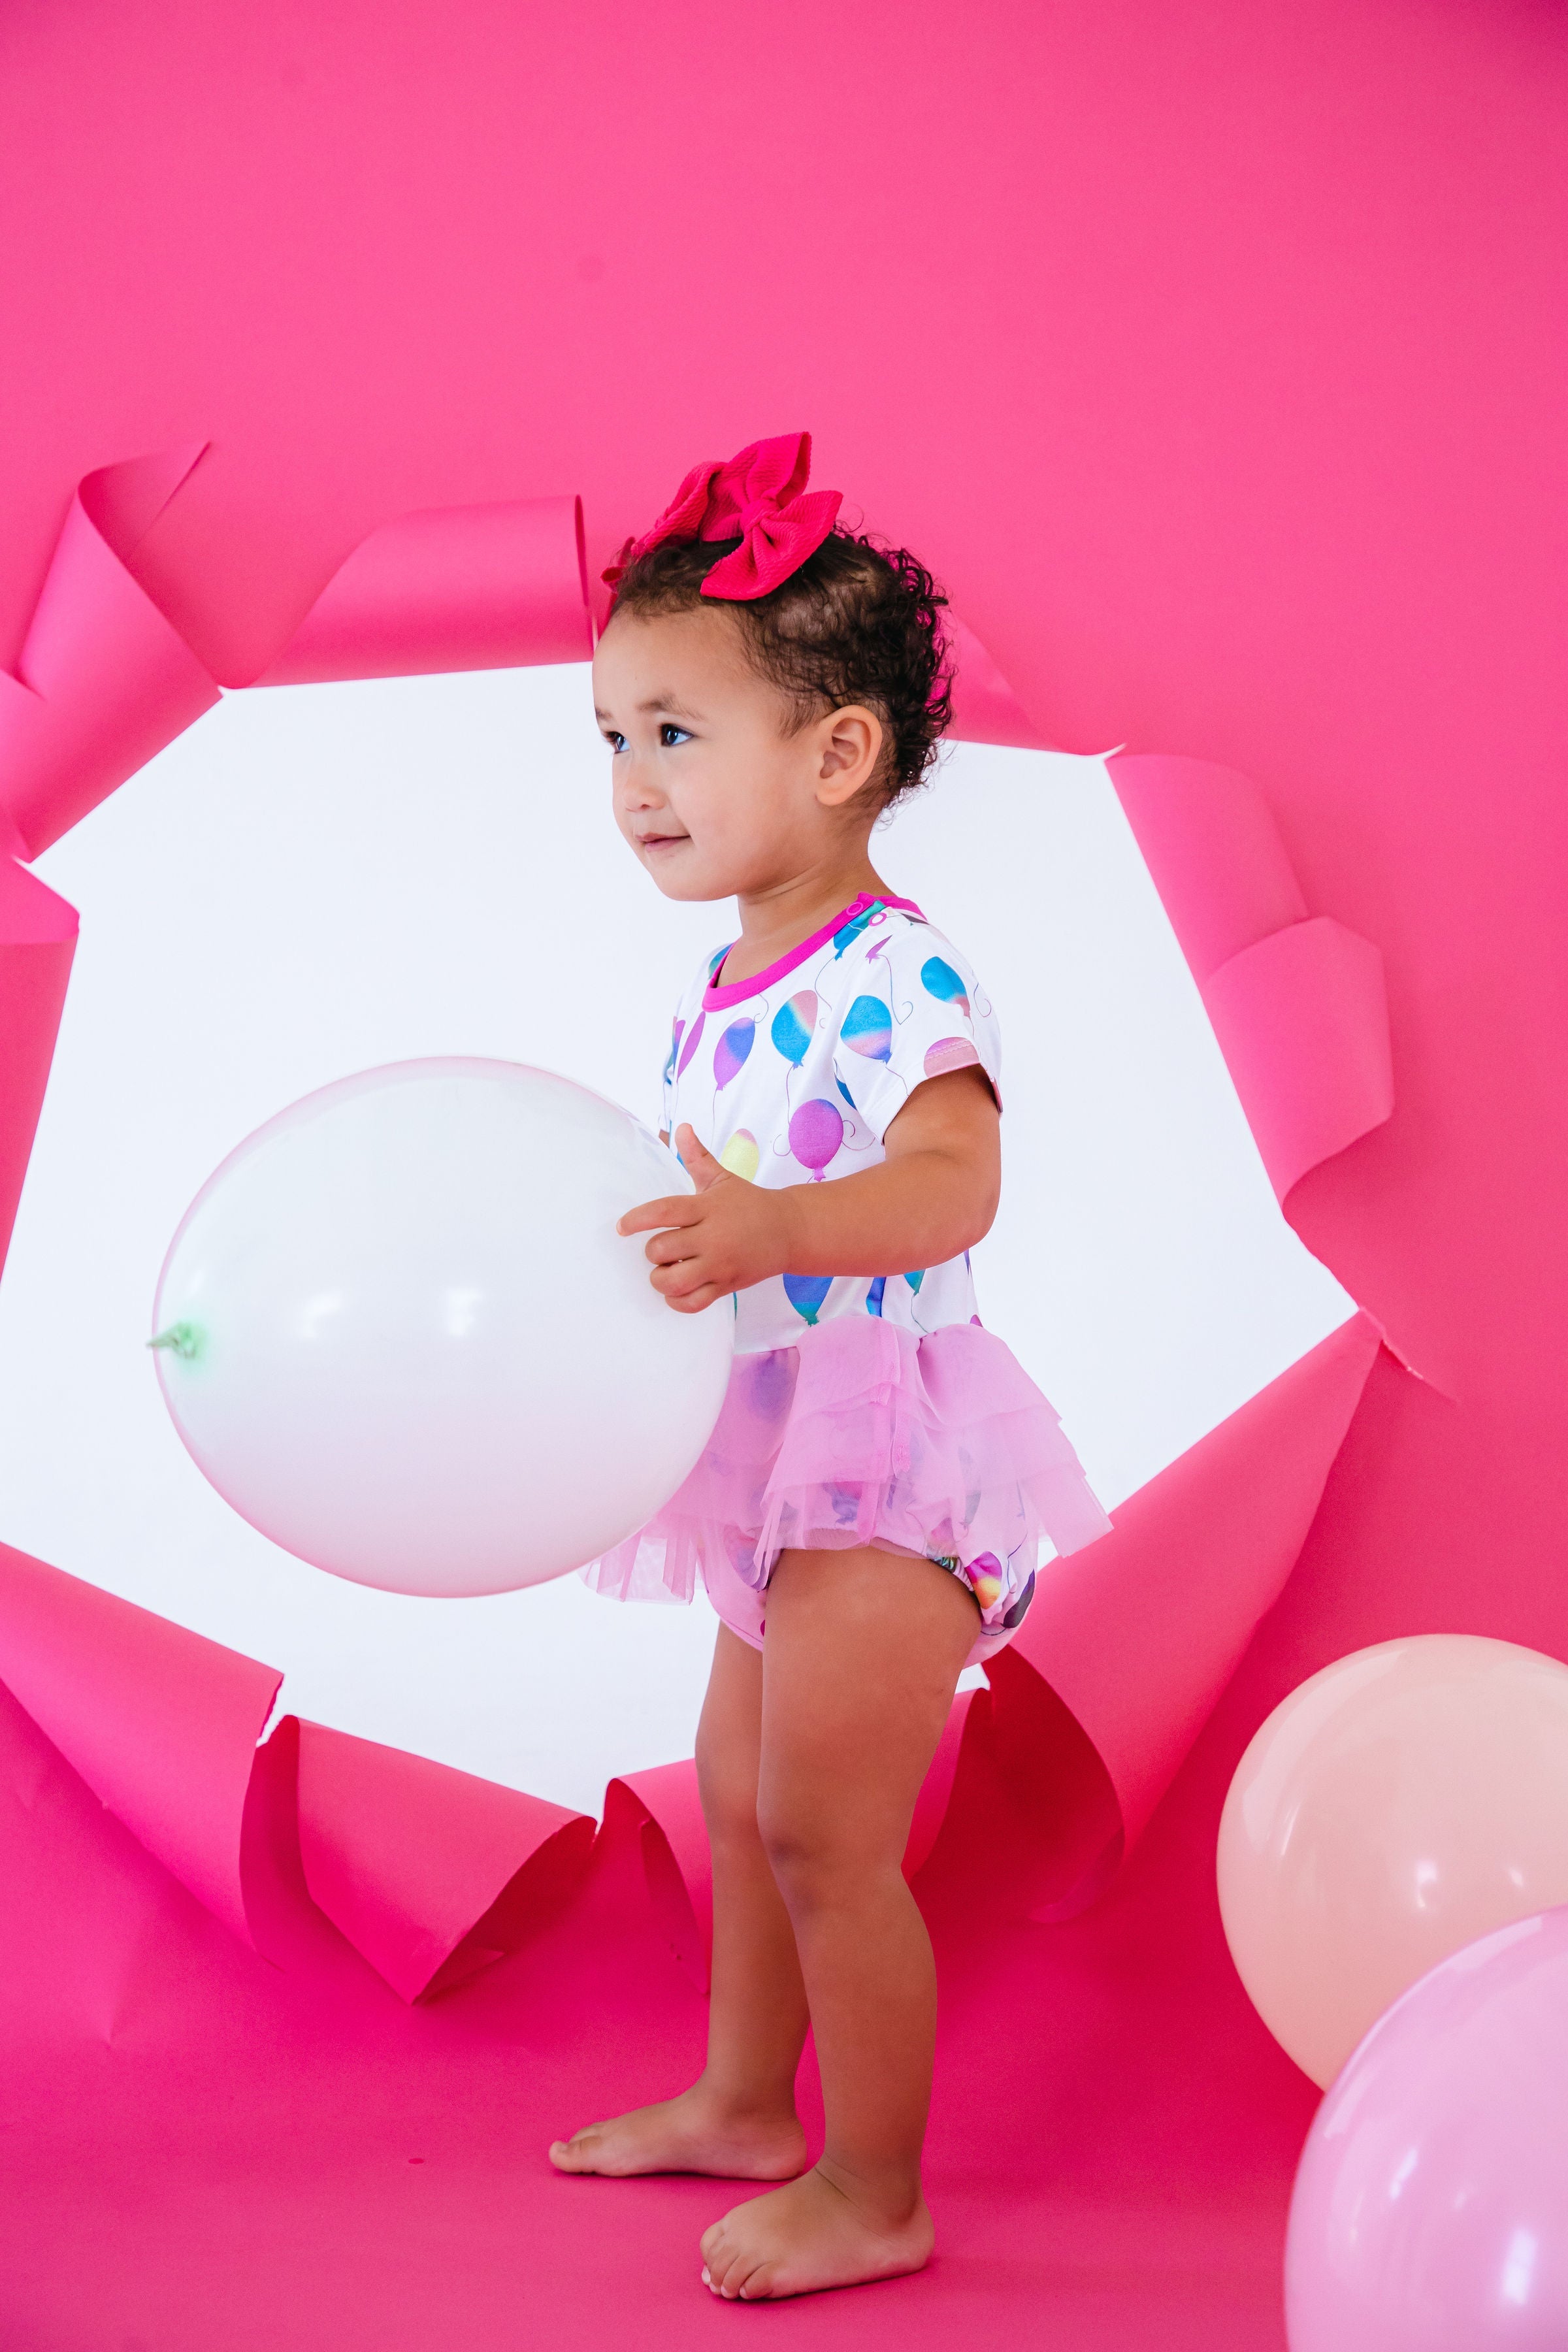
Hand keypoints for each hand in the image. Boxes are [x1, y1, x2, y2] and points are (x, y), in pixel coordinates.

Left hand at [617, 1124, 793, 1311]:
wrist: (790, 1231)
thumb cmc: (750, 1204)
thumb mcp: (723, 1178)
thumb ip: (697, 1156)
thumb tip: (681, 1127)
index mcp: (707, 1208)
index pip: (662, 1212)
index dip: (636, 1220)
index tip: (622, 1227)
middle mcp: (712, 1237)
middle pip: (661, 1250)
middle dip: (652, 1252)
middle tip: (659, 1250)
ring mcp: (720, 1264)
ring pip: (674, 1281)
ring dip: (660, 1279)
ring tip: (666, 1271)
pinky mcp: (727, 1285)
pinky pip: (693, 1303)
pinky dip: (678, 1301)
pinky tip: (678, 1290)